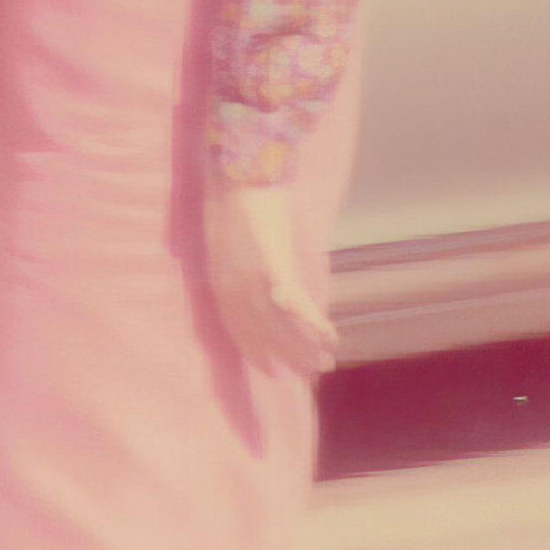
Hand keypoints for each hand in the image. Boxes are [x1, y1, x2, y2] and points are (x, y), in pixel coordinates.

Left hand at [203, 178, 336, 377]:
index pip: (235, 326)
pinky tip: (332, 338)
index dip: (253, 348)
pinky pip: (297, 306)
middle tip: (306, 376)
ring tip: (324, 366)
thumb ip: (228, 262)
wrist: (238, 172)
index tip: (267, 368)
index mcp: (218, 279)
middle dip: (284, 356)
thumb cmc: (227, 196)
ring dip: (304, 348)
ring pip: (280, 326)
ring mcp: (252, 280)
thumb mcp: (220, 236)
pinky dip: (314, 324)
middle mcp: (232, 287)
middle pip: (260, 332)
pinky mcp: (273, 269)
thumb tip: (239, 276)